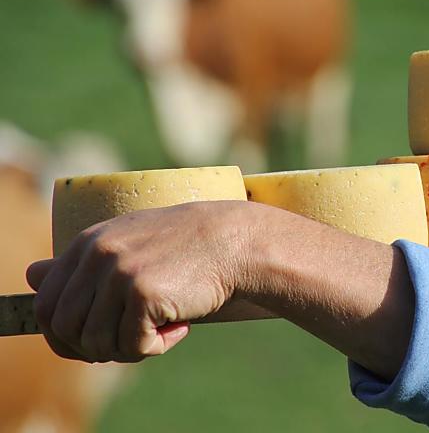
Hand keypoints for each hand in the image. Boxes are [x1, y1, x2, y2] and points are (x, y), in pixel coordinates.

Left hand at [27, 200, 252, 362]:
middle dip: (94, 348)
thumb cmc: (187, 246)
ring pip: (96, 342)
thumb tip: (30, 274)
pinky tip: (180, 326)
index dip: (64, 335)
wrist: (237, 241)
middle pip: (65, 329)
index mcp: (88, 243)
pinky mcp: (143, 293)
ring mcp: (119, 273)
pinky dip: (156, 347)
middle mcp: (98, 255)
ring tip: (160, 330)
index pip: (46, 304)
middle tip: (131, 340)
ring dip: (129, 349)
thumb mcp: (129, 244)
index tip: (94, 342)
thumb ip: (81, 262)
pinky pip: (132, 346)